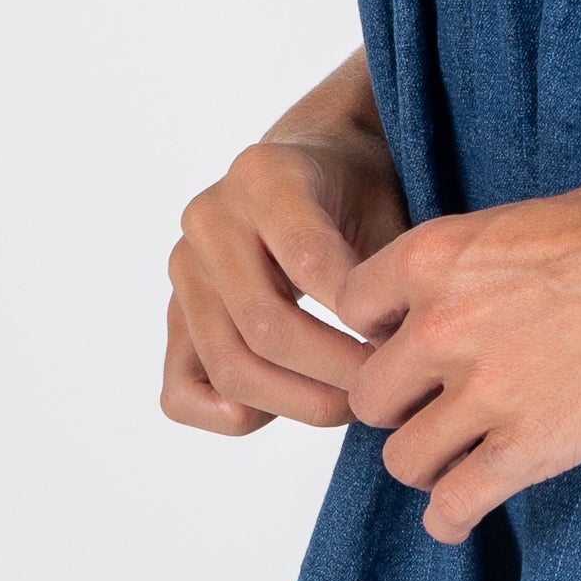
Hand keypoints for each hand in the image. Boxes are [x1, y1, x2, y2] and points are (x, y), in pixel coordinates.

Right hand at [164, 88, 410, 436]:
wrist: (306, 164)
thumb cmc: (356, 187)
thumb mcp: (386, 201)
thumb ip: (389, 267)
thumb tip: (400, 353)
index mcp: (265, 177)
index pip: (309, 264)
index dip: (361, 318)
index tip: (404, 345)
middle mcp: (210, 220)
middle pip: (265, 327)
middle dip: (335, 373)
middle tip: (384, 391)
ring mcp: (185, 269)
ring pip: (228, 366)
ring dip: (298, 403)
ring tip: (352, 404)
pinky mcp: (175, 312)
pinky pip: (181, 390)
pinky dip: (233, 415)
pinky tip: (287, 409)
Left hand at [336, 150, 580, 543]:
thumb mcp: (518, 219)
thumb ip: (465, 268)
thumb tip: (445, 302)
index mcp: (431, 257)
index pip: (352, 311)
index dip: (383, 332)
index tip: (414, 345)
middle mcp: (441, 326)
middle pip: (370, 396)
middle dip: (402, 404)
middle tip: (441, 406)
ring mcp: (485, 392)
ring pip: (404, 459)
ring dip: (429, 461)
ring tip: (459, 458)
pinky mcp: (532, 447)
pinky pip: (455, 504)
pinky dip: (452, 516)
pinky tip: (462, 511)